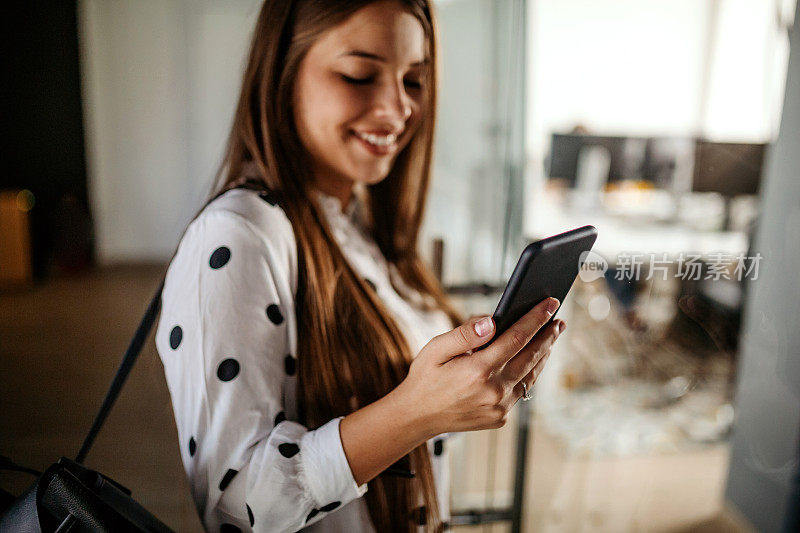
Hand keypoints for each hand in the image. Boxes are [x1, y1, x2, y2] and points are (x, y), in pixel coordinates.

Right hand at [394, 298, 565, 436]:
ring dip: (543, 355)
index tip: (550, 304)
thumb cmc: (425, 378)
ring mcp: (499, 408)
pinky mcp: (500, 418)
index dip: (536, 319)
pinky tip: (531, 361)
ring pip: (531, 376)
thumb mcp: (435, 348)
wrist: (416, 417)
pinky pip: (521, 391)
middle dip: (548, 336)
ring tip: (551, 337)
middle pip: (531, 356)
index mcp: (478, 371)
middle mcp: (493, 391)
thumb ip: (465, 334)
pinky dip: (529, 374)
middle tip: (558, 320)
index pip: (517, 338)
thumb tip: (492, 321)